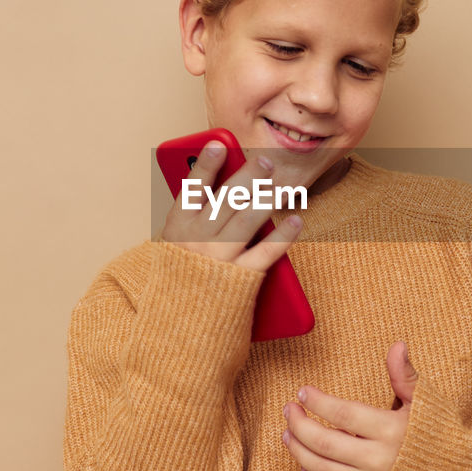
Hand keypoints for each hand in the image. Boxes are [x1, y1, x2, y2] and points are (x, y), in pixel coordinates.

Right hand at [160, 140, 301, 272]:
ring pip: (247, 220)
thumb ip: (196, 217)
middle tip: (266, 161)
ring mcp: (219, 260)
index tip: (219, 144)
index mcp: (176, 228)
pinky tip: (295, 220)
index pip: (191, 188)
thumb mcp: (177, 244)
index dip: (205, 163)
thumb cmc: (183, 277)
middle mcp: (197, 241)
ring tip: (281, 184)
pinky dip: (284, 235)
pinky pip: (267, 252)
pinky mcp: (241, 280)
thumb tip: (230, 185)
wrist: (180, 326)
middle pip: (226, 199)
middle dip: (248, 176)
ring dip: (267, 198)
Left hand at [282, 342, 419, 470]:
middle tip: (289, 410)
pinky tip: (305, 466)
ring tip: (288, 435)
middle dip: (300, 426)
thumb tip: (396, 344)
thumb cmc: (441, 432)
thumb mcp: (425, 401)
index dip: (318, 402)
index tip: (303, 392)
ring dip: (299, 452)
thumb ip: (404, 375)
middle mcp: (380, 461)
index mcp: (392, 431)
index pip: (343, 414)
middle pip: (326, 444)